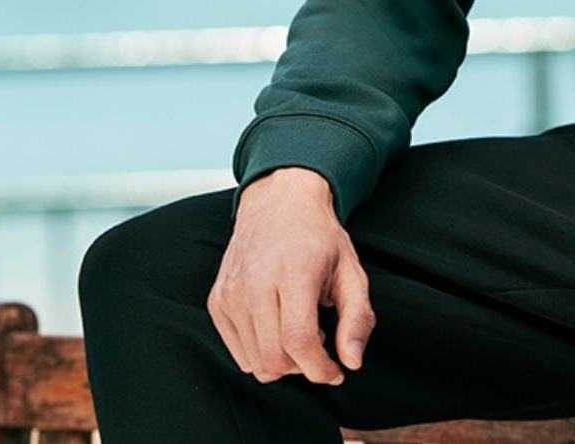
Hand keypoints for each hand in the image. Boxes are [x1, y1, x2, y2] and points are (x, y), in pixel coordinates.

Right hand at [208, 167, 376, 385]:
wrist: (279, 202)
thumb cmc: (320, 237)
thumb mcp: (351, 269)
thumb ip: (357, 317)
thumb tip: (352, 362)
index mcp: (294, 271)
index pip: (299, 341)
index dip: (320, 368)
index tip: (336, 371)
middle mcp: (255, 283)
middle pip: (275, 358)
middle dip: (303, 367)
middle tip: (320, 345)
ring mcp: (231, 293)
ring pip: (255, 362)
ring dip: (283, 361)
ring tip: (300, 330)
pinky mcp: (217, 301)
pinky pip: (238, 352)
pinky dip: (262, 352)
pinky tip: (278, 325)